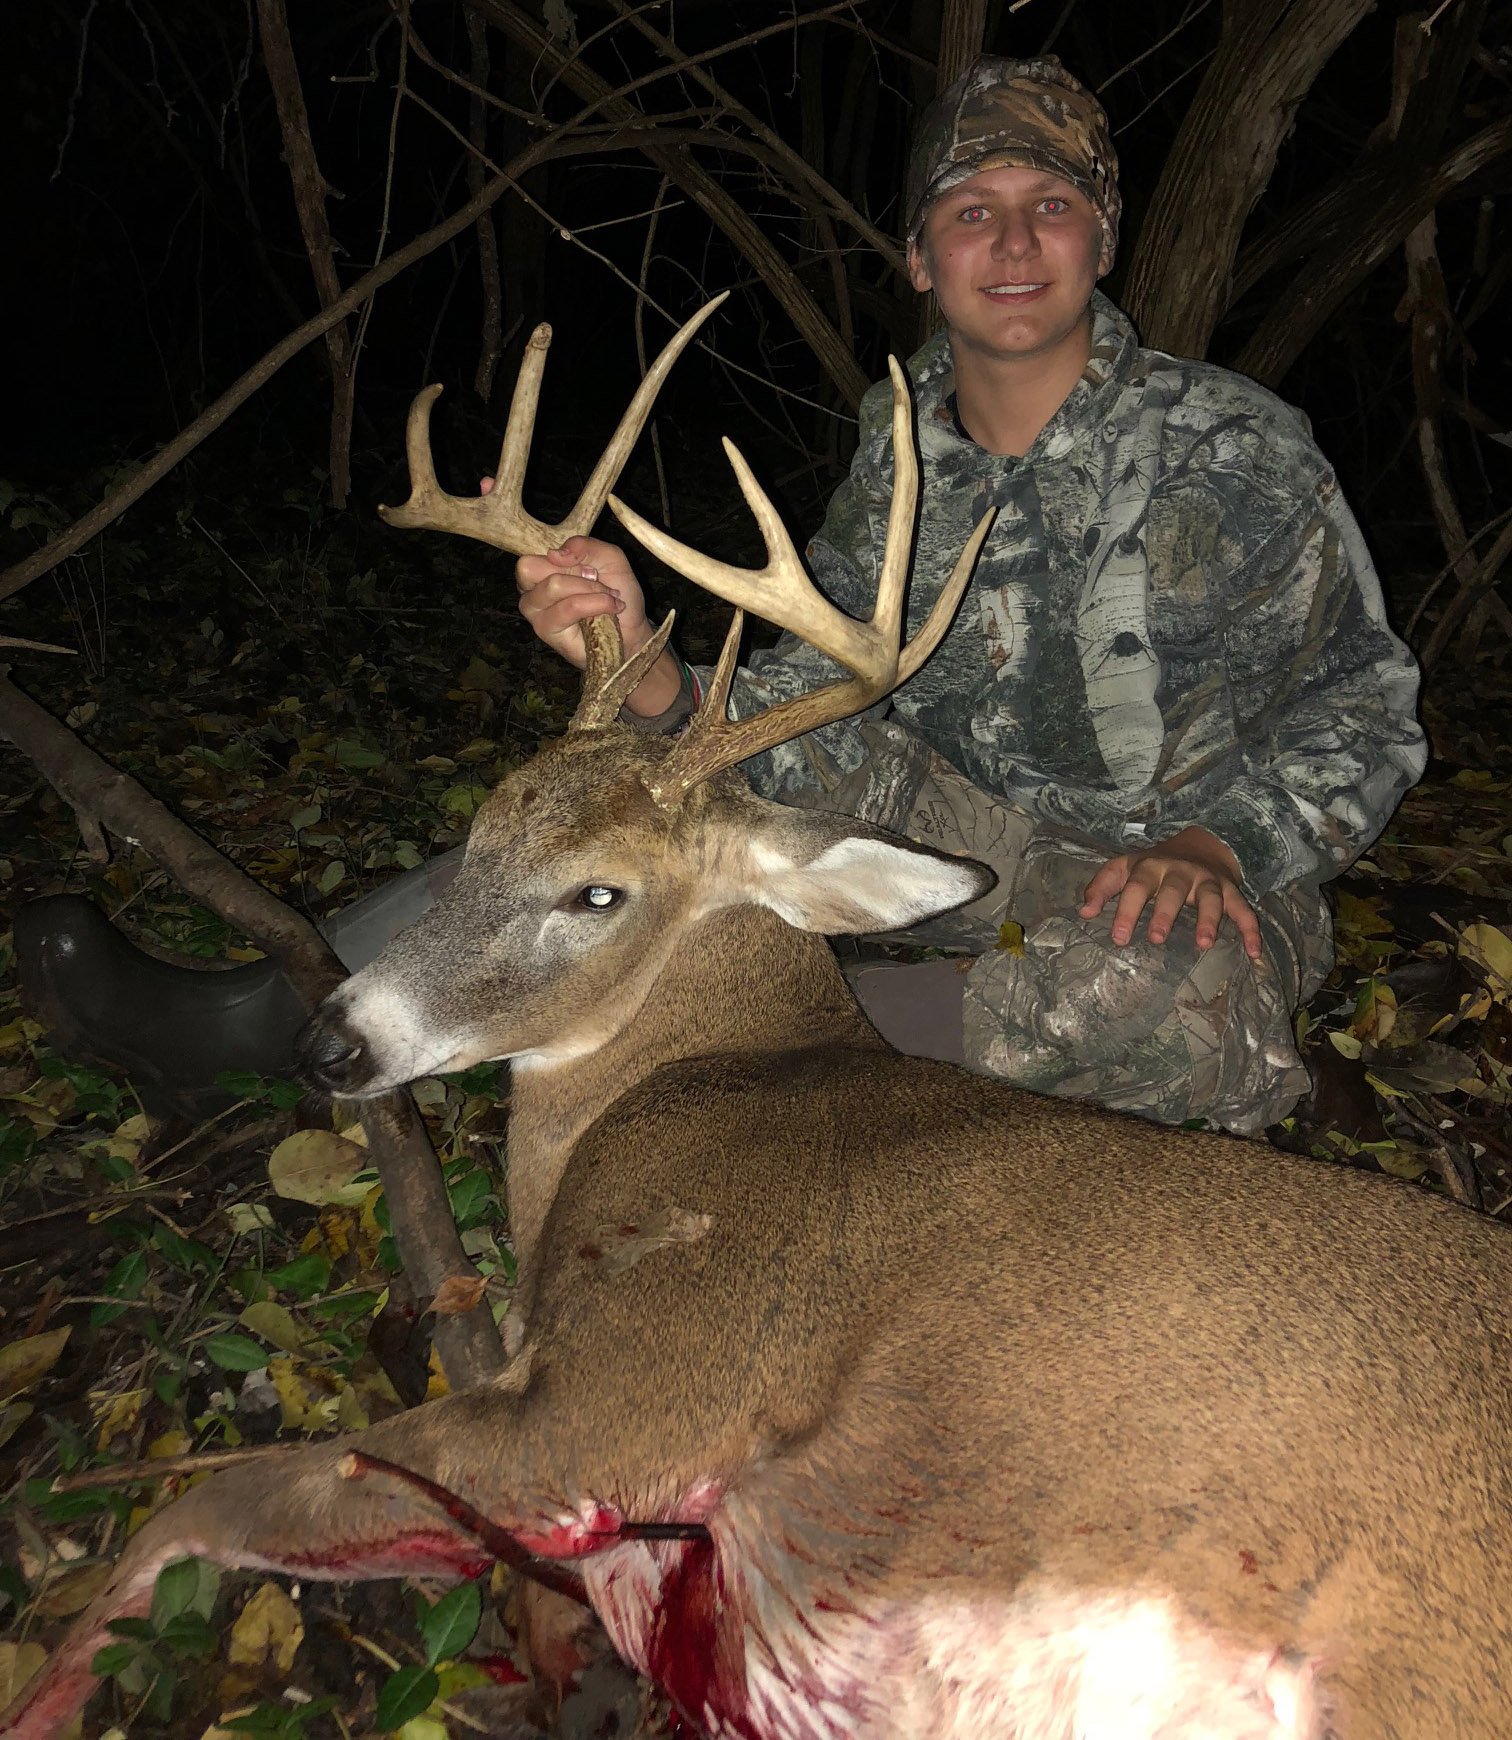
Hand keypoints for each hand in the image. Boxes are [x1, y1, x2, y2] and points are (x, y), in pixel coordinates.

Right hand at [501, 509, 683, 715]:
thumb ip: (584, 545)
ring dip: (590, 588)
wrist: (633, 631)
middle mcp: (531, 582)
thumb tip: (555, 552)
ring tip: (608, 596)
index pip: (512, 533)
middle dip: (574, 570)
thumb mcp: (609, 557)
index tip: (484, 481)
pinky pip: (566, 606)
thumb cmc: (617, 592)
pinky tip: (609, 607)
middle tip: (596, 577)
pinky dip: (594, 603)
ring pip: (553, 584)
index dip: (493, 507)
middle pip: (527, 564)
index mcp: (544, 559)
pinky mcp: (544, 629)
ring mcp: (534, 607)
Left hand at [1079, 827, 1261, 959]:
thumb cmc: (1154, 865)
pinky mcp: (1230, 891)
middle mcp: (1180, 872)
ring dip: (1209, 919)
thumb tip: (1083, 911)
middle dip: (1166, 913)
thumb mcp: (1124, 868)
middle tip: (1157, 938)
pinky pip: (1243, 910)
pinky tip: (1254, 952)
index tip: (1120, 937)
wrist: (1200, 844)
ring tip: (1204, 944)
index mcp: (1150, 867)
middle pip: (1173, 890)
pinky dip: (1251, 929)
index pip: (1136, 887)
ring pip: (1210, 898)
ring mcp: (1207, 881)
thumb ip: (1102, 886)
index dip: (1128, 910)